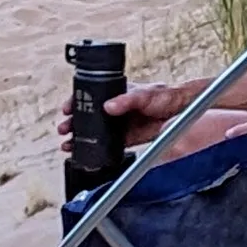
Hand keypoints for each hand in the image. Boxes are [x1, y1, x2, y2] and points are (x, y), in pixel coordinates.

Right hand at [57, 80, 199, 151]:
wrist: (183, 111)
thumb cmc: (165, 96)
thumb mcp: (145, 94)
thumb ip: (127, 100)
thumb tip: (109, 106)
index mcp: (117, 93)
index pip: (91, 96)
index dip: (76, 102)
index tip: (66, 110)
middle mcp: (117, 108)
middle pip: (89, 115)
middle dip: (74, 123)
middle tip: (63, 129)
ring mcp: (122, 123)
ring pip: (96, 131)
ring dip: (81, 137)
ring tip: (69, 144)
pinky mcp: (129, 137)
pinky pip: (110, 144)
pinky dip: (98, 149)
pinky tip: (89, 153)